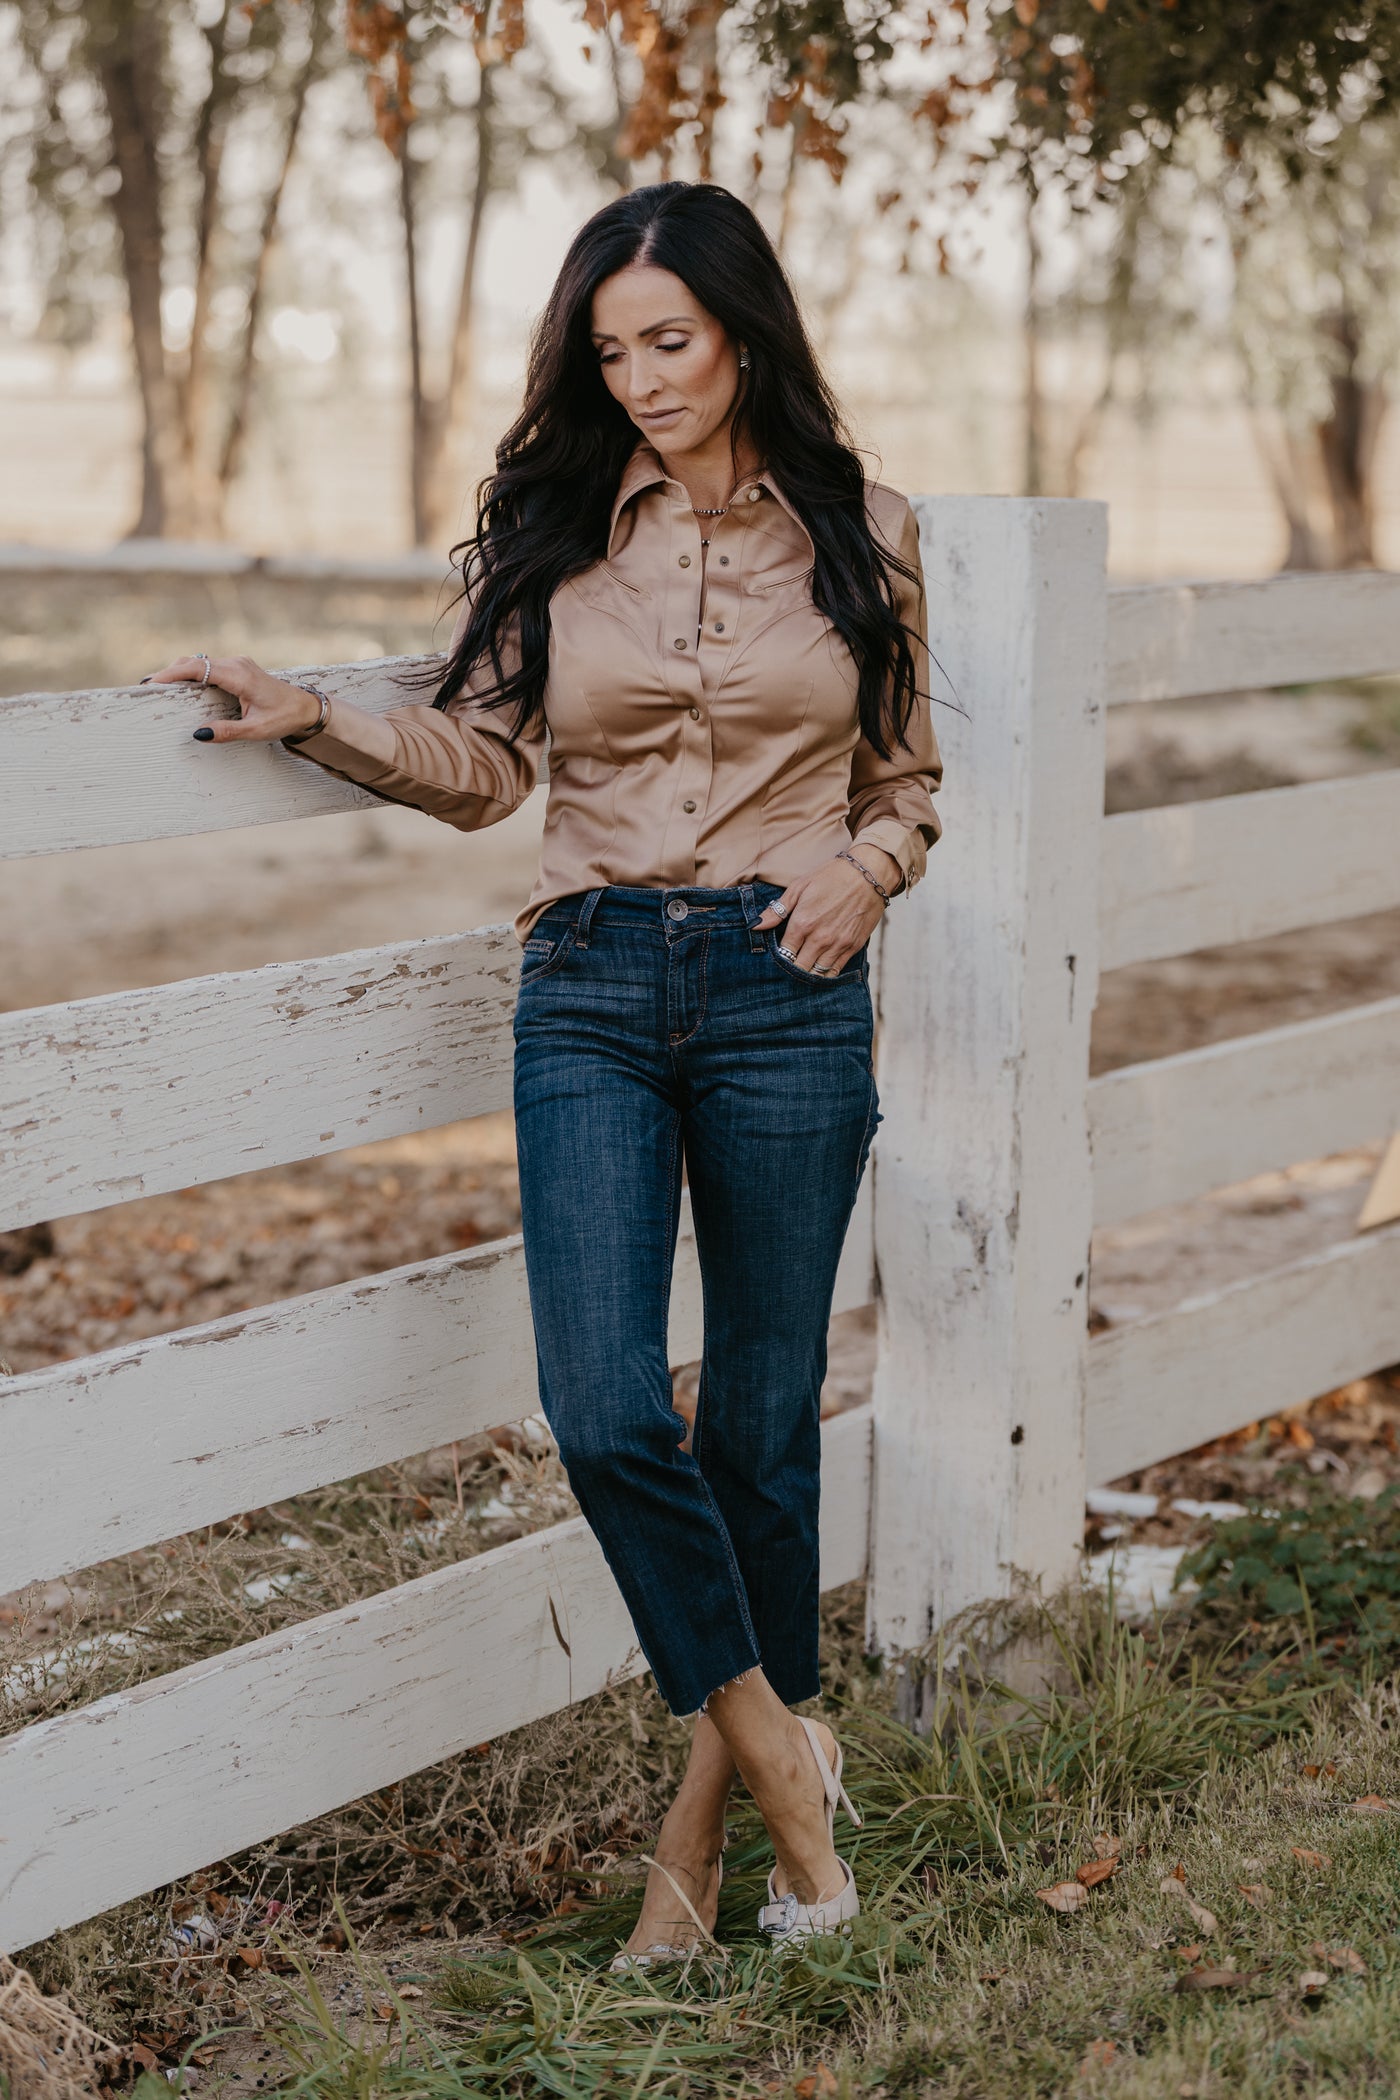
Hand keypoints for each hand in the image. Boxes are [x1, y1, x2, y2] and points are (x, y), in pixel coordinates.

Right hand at [141, 654, 323, 742]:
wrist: (306, 707)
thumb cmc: (284, 717)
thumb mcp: (256, 730)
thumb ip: (227, 732)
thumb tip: (199, 734)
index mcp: (239, 675)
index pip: (197, 668)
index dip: (172, 674)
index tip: (152, 682)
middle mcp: (236, 664)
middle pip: (194, 662)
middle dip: (169, 673)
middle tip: (146, 686)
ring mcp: (237, 663)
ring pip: (199, 663)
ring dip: (179, 672)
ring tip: (157, 686)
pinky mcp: (237, 668)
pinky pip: (208, 667)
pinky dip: (191, 674)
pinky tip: (179, 685)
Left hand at [753, 847, 901, 972]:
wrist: (868, 874)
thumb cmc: (831, 877)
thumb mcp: (799, 887)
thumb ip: (777, 910)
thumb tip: (755, 925)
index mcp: (802, 923)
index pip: (783, 954)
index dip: (778, 958)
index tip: (776, 958)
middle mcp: (819, 938)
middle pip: (799, 968)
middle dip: (791, 970)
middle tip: (787, 967)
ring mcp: (838, 944)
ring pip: (817, 973)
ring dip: (808, 974)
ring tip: (801, 971)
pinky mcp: (853, 947)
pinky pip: (836, 970)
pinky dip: (825, 974)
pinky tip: (819, 970)